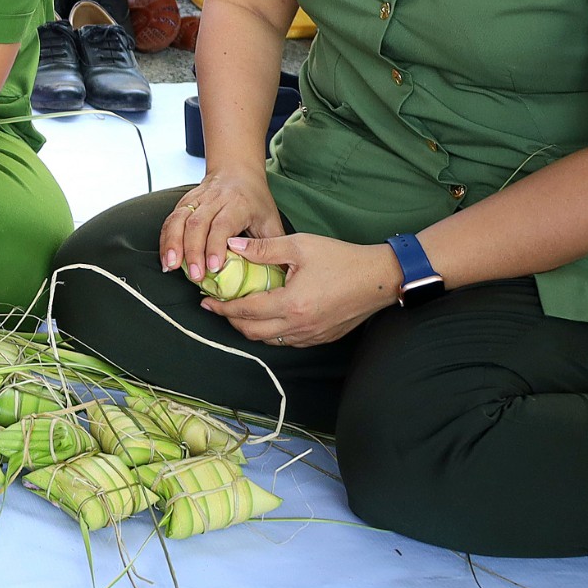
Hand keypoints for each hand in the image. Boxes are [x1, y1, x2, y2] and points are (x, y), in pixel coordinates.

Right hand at [161, 168, 284, 283]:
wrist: (237, 171)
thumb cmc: (256, 201)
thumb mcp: (271, 220)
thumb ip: (272, 246)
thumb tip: (283, 276)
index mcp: (238, 204)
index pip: (223, 224)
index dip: (216, 245)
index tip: (214, 268)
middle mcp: (214, 199)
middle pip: (198, 223)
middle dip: (193, 251)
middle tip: (194, 276)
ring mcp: (196, 199)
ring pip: (179, 220)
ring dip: (173, 244)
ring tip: (171, 266)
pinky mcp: (184, 202)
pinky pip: (170, 220)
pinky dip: (165, 239)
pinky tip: (166, 258)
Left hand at [199, 233, 399, 347]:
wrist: (380, 277)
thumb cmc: (341, 258)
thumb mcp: (300, 246)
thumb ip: (263, 248)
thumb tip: (231, 247)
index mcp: (291, 304)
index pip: (245, 311)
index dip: (222, 307)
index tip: (207, 301)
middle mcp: (300, 326)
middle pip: (253, 332)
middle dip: (231, 321)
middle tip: (218, 307)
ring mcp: (312, 335)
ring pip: (270, 341)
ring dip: (250, 328)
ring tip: (239, 311)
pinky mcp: (322, 338)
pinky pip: (288, 341)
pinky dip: (271, 333)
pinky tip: (268, 316)